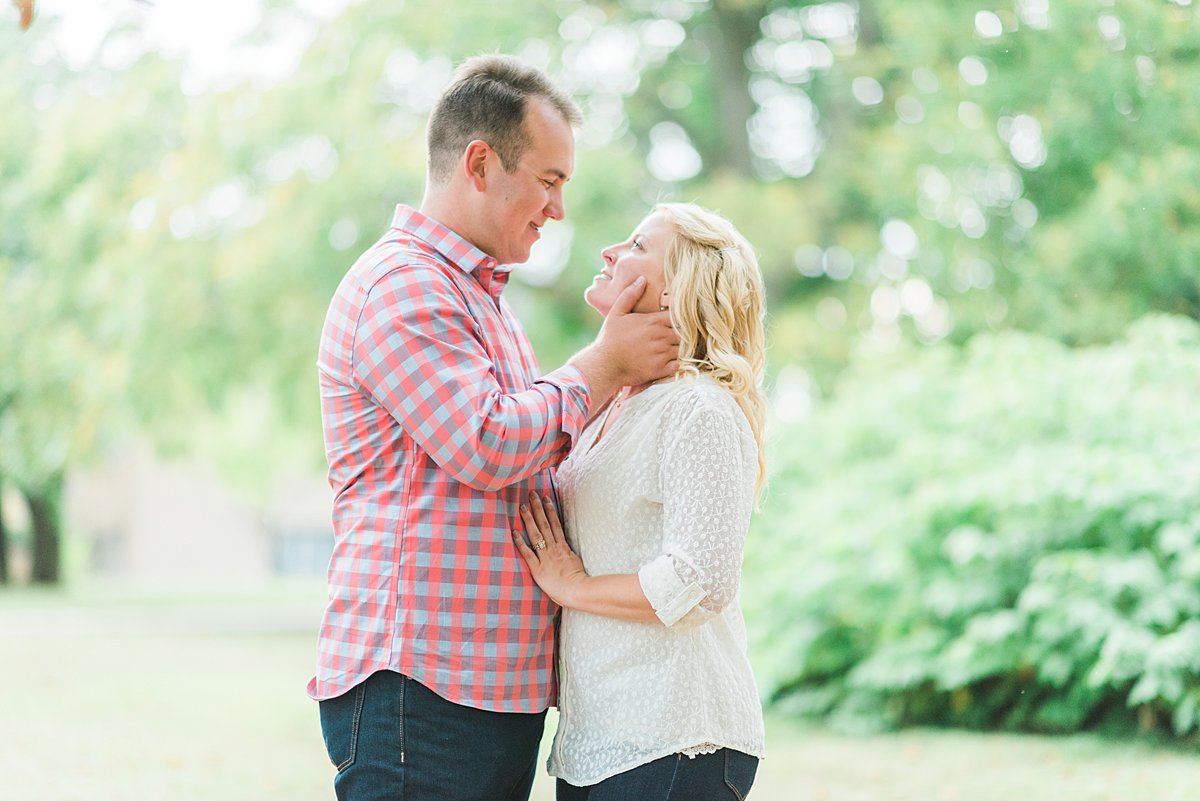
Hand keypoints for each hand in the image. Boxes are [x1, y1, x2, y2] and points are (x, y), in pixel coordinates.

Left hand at [512, 491, 587, 607]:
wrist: (578, 591)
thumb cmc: (580, 581)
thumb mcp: (576, 563)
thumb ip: (569, 555)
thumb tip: (566, 550)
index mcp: (563, 547)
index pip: (555, 524)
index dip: (550, 510)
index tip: (546, 498)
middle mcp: (554, 549)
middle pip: (544, 524)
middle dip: (537, 508)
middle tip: (531, 494)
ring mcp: (546, 558)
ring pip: (536, 534)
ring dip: (529, 519)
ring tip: (522, 506)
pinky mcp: (538, 569)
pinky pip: (528, 553)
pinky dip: (520, 542)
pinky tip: (514, 532)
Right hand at [598, 278, 679, 383]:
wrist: (604, 365)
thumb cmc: (610, 339)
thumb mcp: (616, 313)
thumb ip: (630, 295)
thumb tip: (642, 279)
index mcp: (653, 321)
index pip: (678, 316)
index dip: (680, 318)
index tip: (676, 321)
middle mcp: (660, 336)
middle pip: (684, 332)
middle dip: (683, 333)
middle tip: (679, 335)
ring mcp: (662, 354)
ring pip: (684, 348)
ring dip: (682, 347)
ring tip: (676, 347)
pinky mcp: (661, 369)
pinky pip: (680, 365)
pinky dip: (680, 362)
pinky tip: (673, 360)